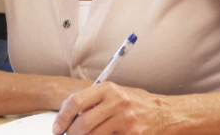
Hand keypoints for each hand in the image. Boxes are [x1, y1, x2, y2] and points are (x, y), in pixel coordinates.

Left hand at [52, 82, 170, 134]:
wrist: (161, 112)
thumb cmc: (133, 103)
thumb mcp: (113, 94)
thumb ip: (92, 101)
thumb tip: (66, 116)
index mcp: (108, 89)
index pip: (76, 102)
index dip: (62, 117)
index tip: (57, 127)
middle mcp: (117, 102)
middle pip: (82, 123)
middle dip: (71, 134)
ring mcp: (126, 120)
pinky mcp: (132, 134)